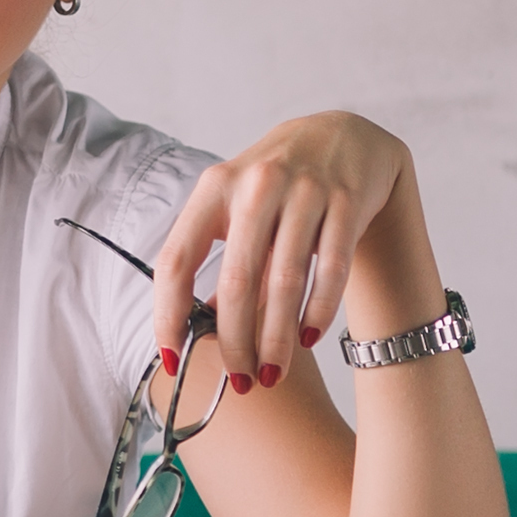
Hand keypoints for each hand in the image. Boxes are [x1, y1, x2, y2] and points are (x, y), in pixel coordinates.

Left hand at [153, 112, 433, 390]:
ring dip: (277, 337)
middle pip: (236, 279)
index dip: (168, 313)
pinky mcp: (347, 200)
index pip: (176, 260)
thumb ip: (224, 264)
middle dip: (236, 341)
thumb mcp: (239, 210)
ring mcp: (305, 189)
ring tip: (271, 373)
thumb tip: (205, 331)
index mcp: (213, 188)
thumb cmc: (279, 184)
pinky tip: (309, 338)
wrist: (344, 135)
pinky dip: (318, 310)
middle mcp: (255, 184)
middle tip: (240, 382)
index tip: (172, 357)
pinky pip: (331, 268)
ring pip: (285, 280)